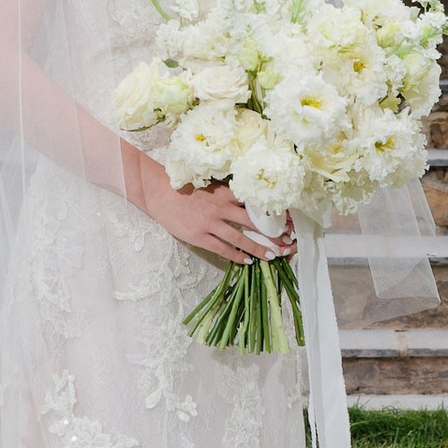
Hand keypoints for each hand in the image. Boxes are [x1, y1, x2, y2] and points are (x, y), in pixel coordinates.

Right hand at [143, 169, 294, 264]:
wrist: (160, 193)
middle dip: (271, 234)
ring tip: (270, 256)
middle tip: (285, 243)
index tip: (288, 221)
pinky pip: (222, 248)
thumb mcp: (210, 186)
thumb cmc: (186, 188)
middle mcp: (221, 208)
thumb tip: (250, 203)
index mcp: (225, 193)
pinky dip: (236, 255)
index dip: (272, 213)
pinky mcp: (199, 236)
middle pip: (253, 223)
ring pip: (240, 238)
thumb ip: (228, 195)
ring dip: (257, 248)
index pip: (255, 204)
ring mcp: (210, 223)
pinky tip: (246, 261)